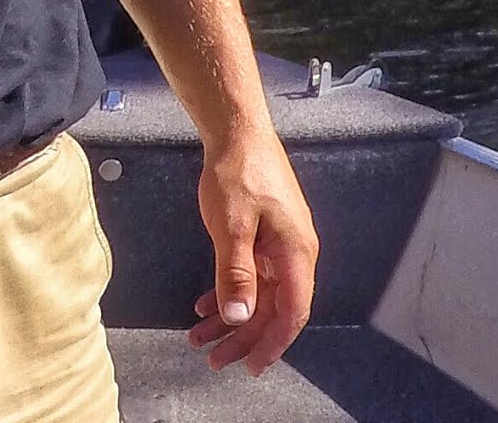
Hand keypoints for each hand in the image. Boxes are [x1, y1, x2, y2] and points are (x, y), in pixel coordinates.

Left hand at [189, 129, 317, 375]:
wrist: (235, 131)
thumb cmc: (236, 173)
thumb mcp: (232, 225)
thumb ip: (236, 273)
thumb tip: (240, 318)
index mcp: (296, 255)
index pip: (291, 314)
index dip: (271, 344)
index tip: (250, 366)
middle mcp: (294, 255)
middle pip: (272, 309)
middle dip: (242, 337)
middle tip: (212, 359)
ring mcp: (279, 245)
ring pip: (257, 294)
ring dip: (230, 317)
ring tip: (200, 338)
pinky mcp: (263, 235)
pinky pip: (249, 274)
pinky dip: (227, 290)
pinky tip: (204, 304)